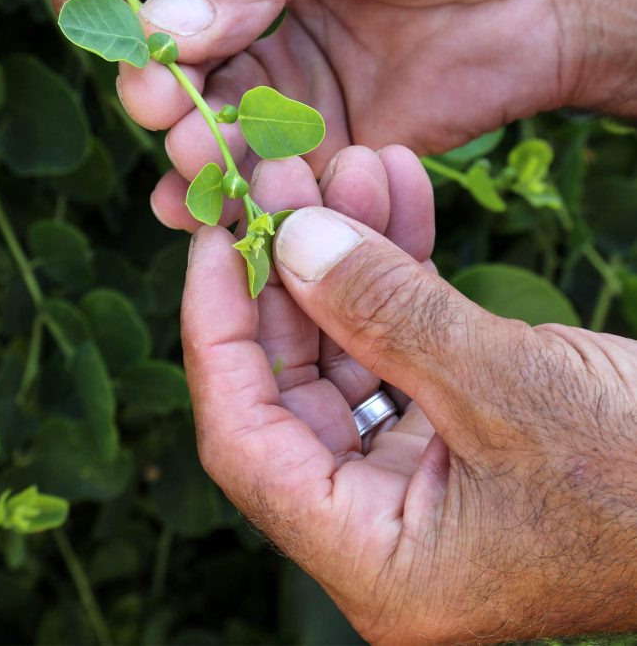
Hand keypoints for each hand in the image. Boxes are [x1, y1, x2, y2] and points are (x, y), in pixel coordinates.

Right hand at [51, 0, 636, 230]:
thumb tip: (164, 22)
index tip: (97, 13)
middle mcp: (240, 1)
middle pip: (155, 46)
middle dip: (146, 75)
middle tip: (158, 95)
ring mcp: (271, 73)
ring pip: (196, 115)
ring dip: (181, 138)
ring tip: (193, 149)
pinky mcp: (309, 134)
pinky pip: (251, 166)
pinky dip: (221, 189)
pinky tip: (199, 206)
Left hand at [183, 148, 636, 644]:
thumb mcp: (508, 389)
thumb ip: (387, 314)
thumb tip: (292, 241)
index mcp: (377, 560)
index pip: (246, 440)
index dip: (218, 331)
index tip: (216, 236)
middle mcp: (383, 524)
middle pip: (291, 383)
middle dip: (290, 270)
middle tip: (285, 175)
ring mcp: (421, 472)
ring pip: (347, 348)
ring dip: (347, 252)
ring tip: (349, 163)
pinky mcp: (458, 425)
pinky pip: (402, 337)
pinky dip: (398, 264)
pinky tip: (395, 187)